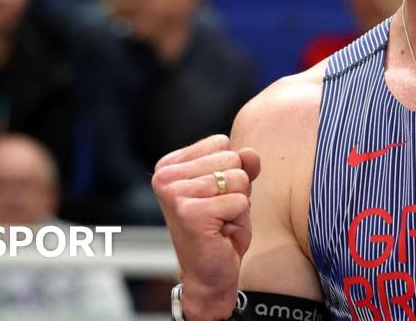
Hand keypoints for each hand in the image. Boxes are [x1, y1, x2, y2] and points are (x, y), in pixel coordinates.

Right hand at [153, 135, 261, 320]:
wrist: (210, 274)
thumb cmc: (220, 229)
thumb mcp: (234, 188)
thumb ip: (243, 165)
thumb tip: (250, 153)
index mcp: (170, 165)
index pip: (221, 142)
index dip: (229, 170)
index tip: (215, 196)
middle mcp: (165, 176)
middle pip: (231, 158)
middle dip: (237, 187)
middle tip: (220, 212)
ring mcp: (175, 194)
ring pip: (238, 178)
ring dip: (238, 203)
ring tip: (220, 221)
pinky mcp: (190, 213)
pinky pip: (240, 201)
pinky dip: (239, 218)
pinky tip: (220, 231)